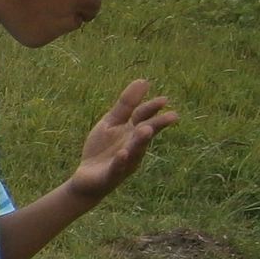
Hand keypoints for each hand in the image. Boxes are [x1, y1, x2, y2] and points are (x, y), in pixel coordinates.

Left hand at [68, 79, 177, 202]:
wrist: (87, 178)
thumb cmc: (102, 149)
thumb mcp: (111, 123)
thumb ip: (126, 105)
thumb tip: (143, 80)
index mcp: (131, 133)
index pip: (144, 118)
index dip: (152, 109)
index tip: (164, 99)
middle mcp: (132, 147)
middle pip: (144, 134)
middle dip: (156, 125)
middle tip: (172, 116)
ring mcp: (124, 162)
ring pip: (134, 151)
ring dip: (140, 141)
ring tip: (146, 130)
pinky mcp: (111, 175)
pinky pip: (117, 167)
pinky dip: (120, 161)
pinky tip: (123, 153)